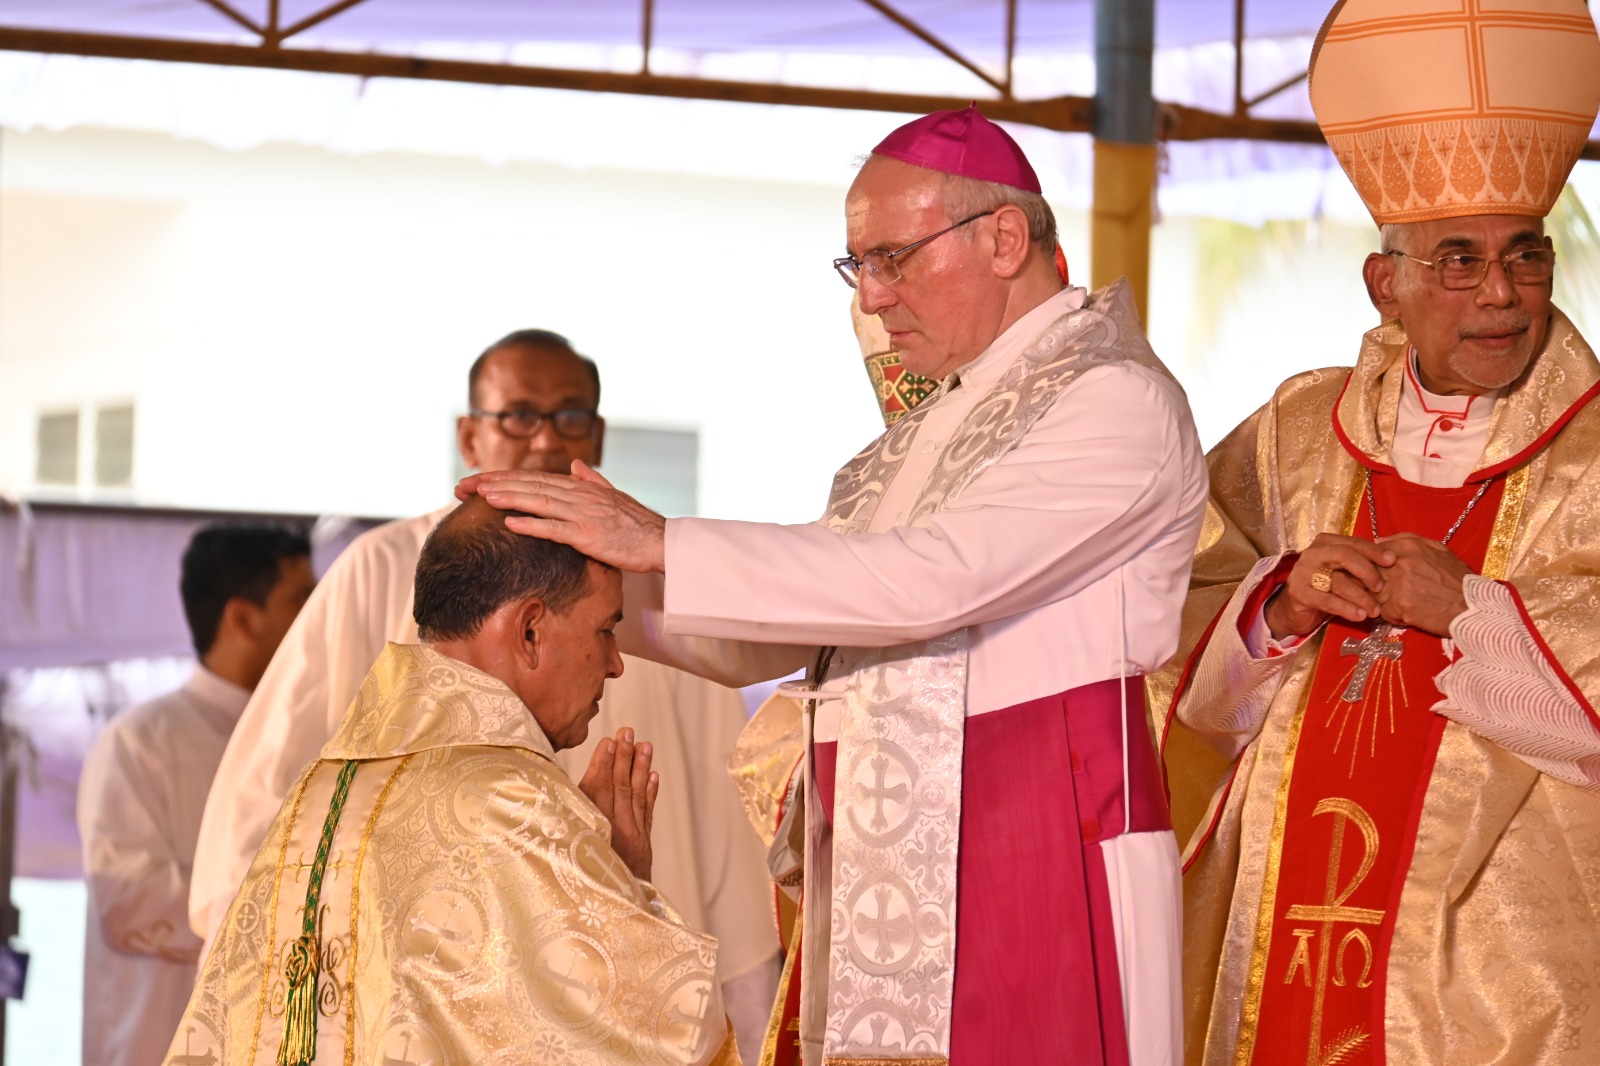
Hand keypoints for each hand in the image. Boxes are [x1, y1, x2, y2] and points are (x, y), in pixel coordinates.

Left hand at [460, 462, 667, 572]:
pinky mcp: (589, 536)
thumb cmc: (638, 524)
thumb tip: (576, 465)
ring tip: (480, 496)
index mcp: (581, 487)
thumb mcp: (614, 497)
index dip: (504, 477)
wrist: (662, 541)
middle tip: (463, 486)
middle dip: (495, 483)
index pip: (535, 478)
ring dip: (508, 497)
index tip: (477, 480)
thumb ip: (593, 480)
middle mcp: (579, 496)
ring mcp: (583, 515)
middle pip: (530, 485)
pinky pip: (555, 529)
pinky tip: (509, 523)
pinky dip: (532, 524)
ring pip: (538, 502)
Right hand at [578, 727, 658, 881]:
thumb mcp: (569, 858)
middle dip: (623, 758)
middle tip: (627, 731)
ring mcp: (633, 837)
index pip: (598, 791)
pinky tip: (653, 776)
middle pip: (620, 788)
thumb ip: (569, 824)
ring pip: (637, 796)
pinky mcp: (643, 845)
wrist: (613, 917)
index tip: (608, 742)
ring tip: (645, 745)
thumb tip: (567, 798)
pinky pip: (647, 814)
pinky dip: (651, 794)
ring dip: (641, 769)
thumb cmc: (582, 887)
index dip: (603, 765)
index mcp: (594, 833)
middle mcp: (616, 832)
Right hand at [1265, 534, 1395, 638]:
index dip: (1374, 551)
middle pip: (1344, 555)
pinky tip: (1360, 616)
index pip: (1353, 542)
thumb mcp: (1344, 572)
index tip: (1393, 561)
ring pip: (1338, 581)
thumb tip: (1392, 563)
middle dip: (1367, 571)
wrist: (1296, 610)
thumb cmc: (1327, 588)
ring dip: (1360, 597)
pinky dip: (1346, 608)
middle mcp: (1312, 553)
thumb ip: (1361, 565)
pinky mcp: (1299, 593)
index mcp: (1326, 543)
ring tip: (1374, 610)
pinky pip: (1327, 600)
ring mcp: (1303, 572)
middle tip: (1380, 587)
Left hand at [1373, 532, 1471, 636]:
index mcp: (1408, 545)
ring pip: (1374, 594)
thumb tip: (1378, 542)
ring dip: (1384, 601)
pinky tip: (1409, 614)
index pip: (1373, 553)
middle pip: (1370, 573)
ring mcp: (1398, 584)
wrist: (1473, 607)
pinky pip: (1383, 611)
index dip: (1375, 567)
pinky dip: (1393, 616)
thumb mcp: (1438, 549)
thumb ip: (1406, 541)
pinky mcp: (1399, 605)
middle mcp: (1400, 562)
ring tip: (1403, 604)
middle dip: (1376, 584)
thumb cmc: (1457, 579)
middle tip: (1389, 592)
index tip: (1383, 575)